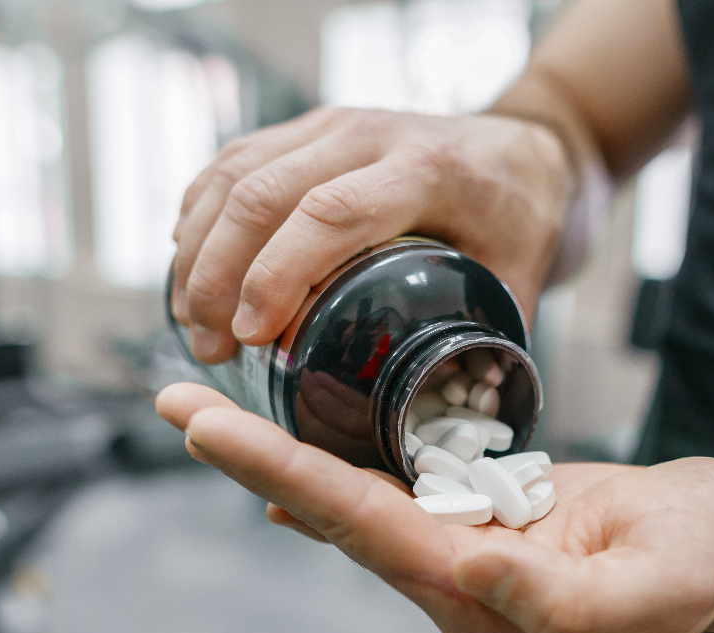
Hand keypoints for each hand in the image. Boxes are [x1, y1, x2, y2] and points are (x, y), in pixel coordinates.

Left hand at [156, 383, 713, 632]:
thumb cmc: (703, 562)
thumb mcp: (653, 585)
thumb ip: (562, 598)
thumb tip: (467, 571)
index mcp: (486, 597)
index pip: (364, 528)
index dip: (284, 474)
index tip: (213, 429)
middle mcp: (455, 579)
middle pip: (334, 512)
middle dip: (253, 456)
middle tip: (177, 403)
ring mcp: (464, 549)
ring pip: (352, 499)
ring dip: (279, 455)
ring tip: (210, 413)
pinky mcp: (480, 517)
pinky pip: (390, 492)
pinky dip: (332, 467)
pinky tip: (289, 455)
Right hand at [169, 107, 571, 363]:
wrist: (522, 147)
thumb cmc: (519, 219)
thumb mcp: (522, 281)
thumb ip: (488, 348)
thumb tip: (451, 427)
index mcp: (427, 169)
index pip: (331, 213)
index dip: (277, 274)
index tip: (249, 336)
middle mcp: (370, 134)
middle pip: (263, 191)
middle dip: (218, 274)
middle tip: (208, 347)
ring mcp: (332, 124)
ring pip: (233, 173)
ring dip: (198, 250)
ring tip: (192, 322)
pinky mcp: (307, 129)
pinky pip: (231, 163)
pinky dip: (200, 217)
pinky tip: (190, 269)